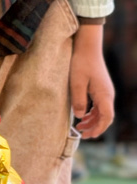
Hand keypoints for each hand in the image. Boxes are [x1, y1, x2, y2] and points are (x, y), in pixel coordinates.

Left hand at [70, 24, 113, 138]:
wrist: (87, 47)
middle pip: (105, 117)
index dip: (99, 128)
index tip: (89, 135)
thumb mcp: (76, 83)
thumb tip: (80, 116)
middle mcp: (107, 94)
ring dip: (92, 121)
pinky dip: (92, 113)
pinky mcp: (100, 88)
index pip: (107, 117)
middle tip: (83, 135)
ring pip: (102, 111)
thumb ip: (78, 101)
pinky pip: (99, 105)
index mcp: (104, 95)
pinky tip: (82, 115)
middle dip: (95, 127)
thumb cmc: (81, 64)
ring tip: (80, 127)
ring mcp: (105, 91)